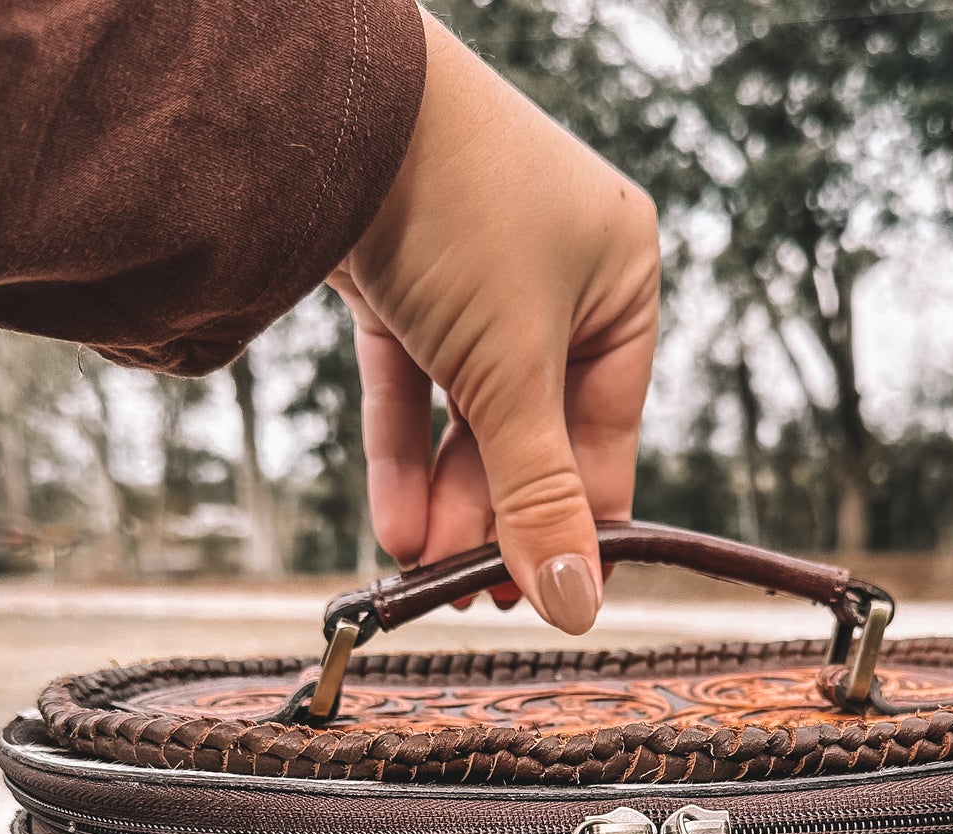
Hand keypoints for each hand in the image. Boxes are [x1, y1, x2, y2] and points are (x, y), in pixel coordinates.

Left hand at [327, 10, 658, 632]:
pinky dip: (405, 454)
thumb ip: (538, 497)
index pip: (606, 435)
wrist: (331, 106)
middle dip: (493, 519)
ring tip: (420, 574)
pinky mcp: (401, 276)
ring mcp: (473, 275)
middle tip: (464, 597)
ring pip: (468, 416)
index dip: (572, 525)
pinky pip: (413, 385)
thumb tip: (575, 608)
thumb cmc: (458, 212)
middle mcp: (556, 275)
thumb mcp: (512, 374)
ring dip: (447, 501)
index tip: (538, 598)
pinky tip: (397, 530)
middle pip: (531, 433)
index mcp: (620, 281)